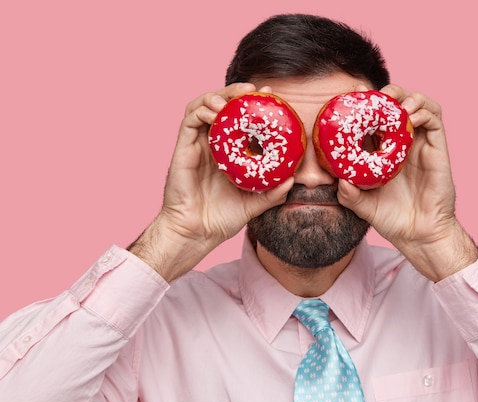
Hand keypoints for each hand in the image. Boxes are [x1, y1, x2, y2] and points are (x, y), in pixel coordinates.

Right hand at [129, 83, 293, 281]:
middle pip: (222, 106)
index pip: (240, 121)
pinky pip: (190, 118)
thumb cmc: (221, 219)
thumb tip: (292, 180)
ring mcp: (197, 144)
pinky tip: (218, 110)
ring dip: (220, 95)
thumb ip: (272, 193)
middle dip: (237, 92)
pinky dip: (203, 108)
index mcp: (228, 153)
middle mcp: (212, 144)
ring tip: (238, 96)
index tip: (272, 97)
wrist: (197, 232)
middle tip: (255, 90)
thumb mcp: (254, 204)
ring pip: (204, 105)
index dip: (253, 105)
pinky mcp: (183, 147)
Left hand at [338, 84, 477, 280]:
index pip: (376, 118)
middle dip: (387, 93)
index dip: (367, 103)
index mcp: (383, 151)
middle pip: (398, 105)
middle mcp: (403, 143)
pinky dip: (423, 111)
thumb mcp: (363, 206)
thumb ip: (349, 196)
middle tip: (374, 95)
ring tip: (394, 102)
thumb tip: (340, 180)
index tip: (352, 95)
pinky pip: (434, 120)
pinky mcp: (437, 148)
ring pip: (419, 105)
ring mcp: (421, 144)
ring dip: (407, 97)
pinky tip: (409, 116)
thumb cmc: (391, 219)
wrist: (418, 234)